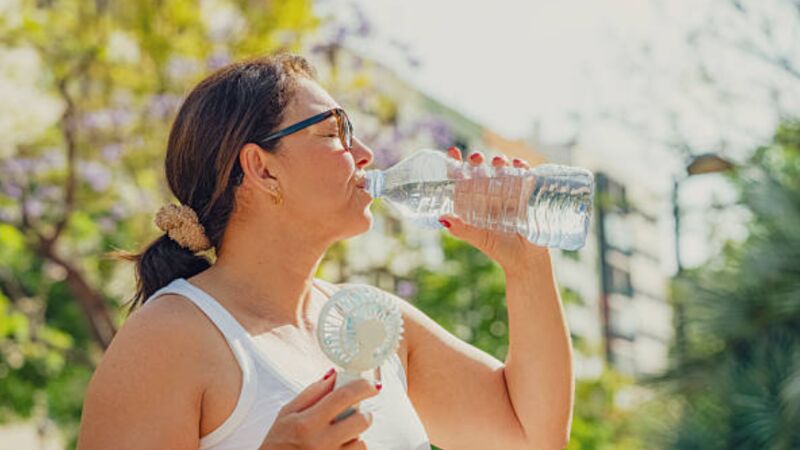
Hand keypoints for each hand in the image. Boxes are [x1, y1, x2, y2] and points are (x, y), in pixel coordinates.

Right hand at [259, 370, 379, 449]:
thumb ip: (313, 392)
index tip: (371, 385)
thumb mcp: (287, 413)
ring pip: (361, 441)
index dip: (362, 387)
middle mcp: (321, 442)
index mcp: (307, 423)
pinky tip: (338, 446)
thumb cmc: (278, 442)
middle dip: (363, 413)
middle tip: (354, 413)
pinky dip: (352, 448)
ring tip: (341, 434)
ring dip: (356, 434)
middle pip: (360, 421)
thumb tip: (335, 375)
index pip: (343, 397)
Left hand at [439, 146, 549, 273]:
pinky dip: (521, 168)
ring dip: (499, 162)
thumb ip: (463, 229)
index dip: (456, 166)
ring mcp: (508, 195)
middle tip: (477, 158)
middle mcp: (489, 198)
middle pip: (481, 172)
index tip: (453, 151)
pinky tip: (519, 164)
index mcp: (474, 206)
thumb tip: (442, 218)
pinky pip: (523, 177)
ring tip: (498, 161)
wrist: (528, 262)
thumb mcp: (480, 239)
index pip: (462, 181)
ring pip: (501, 171)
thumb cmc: (501, 252)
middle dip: (478, 161)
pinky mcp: (525, 196)